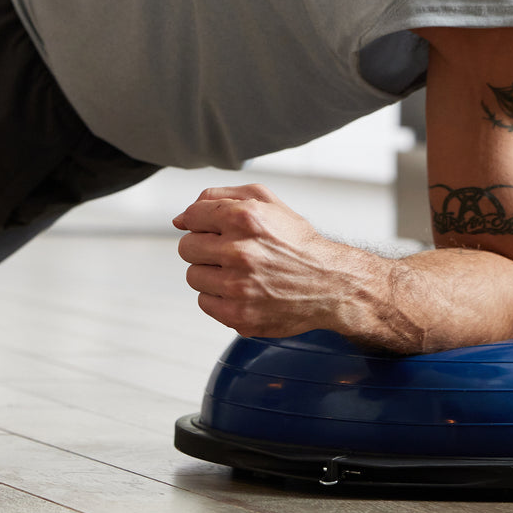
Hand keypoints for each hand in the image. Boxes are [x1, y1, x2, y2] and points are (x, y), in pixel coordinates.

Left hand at [172, 184, 377, 338]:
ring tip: (237, 272)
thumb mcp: (265, 201)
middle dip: (204, 248)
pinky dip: (218, 296)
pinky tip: (240, 289)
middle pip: (186, 247)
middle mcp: (240, 251)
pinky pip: (204, 302)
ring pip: (193, 276)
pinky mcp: (239, 316)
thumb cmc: (297, 242)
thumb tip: (181, 217)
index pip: (191, 216)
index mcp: (244, 217)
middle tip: (229, 252)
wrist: (330, 283)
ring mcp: (239, 287)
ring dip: (210, 273)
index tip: (214, 230)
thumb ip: (218, 197)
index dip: (202, 223)